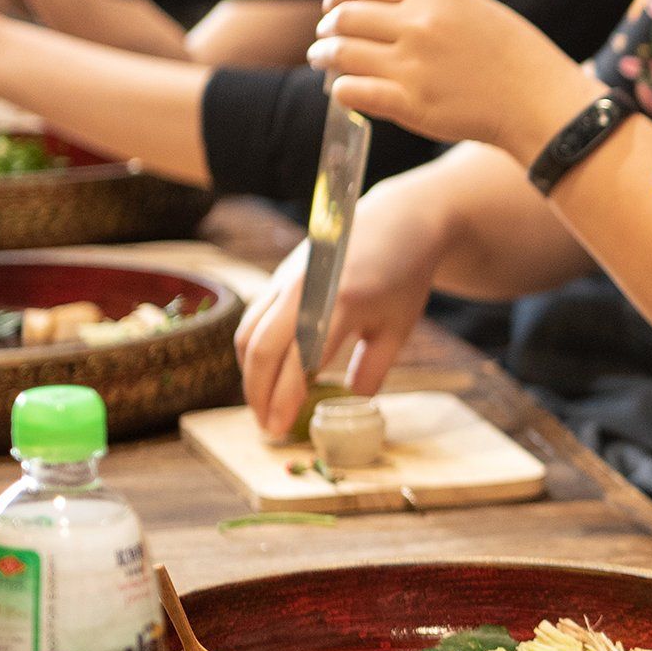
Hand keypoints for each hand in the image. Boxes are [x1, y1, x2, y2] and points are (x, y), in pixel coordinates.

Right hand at [233, 175, 449, 436]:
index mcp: (340, 303)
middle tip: (267, 427)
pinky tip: (265, 373)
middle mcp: (304, 290)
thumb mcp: (398, 328)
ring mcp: (286, 280)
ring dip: (248, 374)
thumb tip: (350, 403)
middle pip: (260, 351)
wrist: (398, 220)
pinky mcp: (279, 276)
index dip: (284, 400)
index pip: (299, 362)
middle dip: (257, 394)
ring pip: (247, 334)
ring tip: (263, 405)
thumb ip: (372, 368)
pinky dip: (251, 350)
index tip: (279, 430)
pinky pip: (252, 318)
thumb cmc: (404, 276)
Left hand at [309, 0, 596, 157]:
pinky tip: (344, 92)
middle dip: (328, 26)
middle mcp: (418, 23)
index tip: (335, 5)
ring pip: (340, 53)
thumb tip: (384, 5)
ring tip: (323, 61)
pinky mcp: (410, 104)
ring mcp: (411, 65)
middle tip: (326, 37)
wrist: (541, 104)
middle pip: (346, 16)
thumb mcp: (475, 8)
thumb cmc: (517, 58)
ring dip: (324, 57)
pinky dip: (341, 90)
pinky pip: (352, 91)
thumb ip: (431, 2)